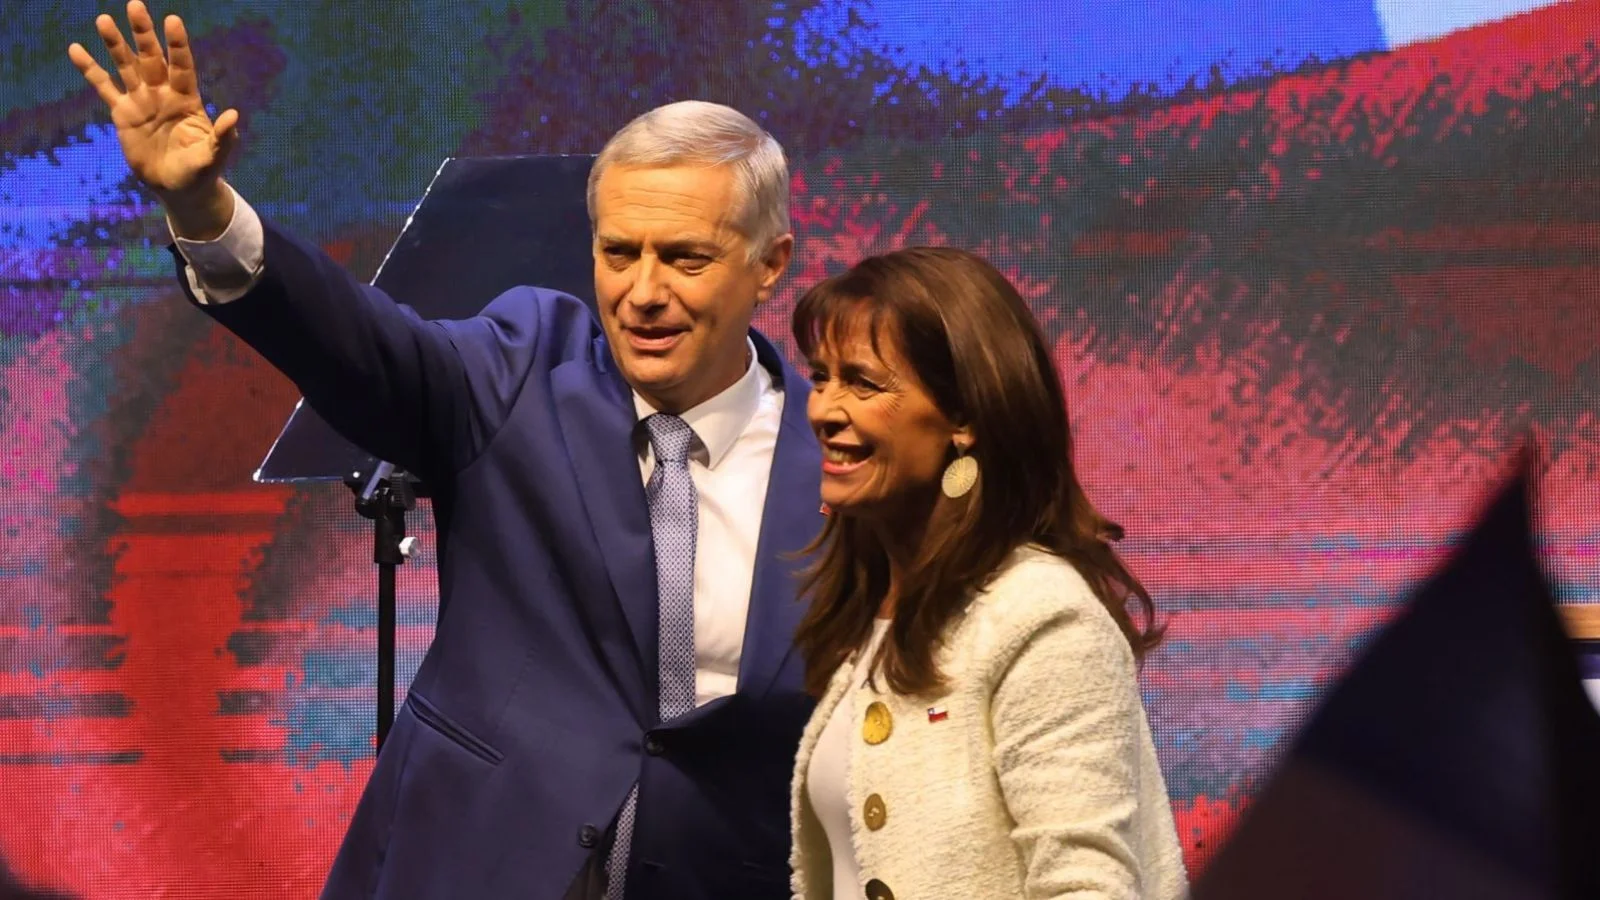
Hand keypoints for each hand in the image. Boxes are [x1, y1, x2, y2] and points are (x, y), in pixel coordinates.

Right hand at [68, 1, 236, 236]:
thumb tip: (234, 115)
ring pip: (126, 66)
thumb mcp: (214, 156)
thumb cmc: (200, 171)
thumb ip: (223, 136)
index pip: (182, 65)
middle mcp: (163, 93)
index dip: (177, 44)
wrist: (177, 188)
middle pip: (151, 57)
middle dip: (143, 33)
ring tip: (103, 20)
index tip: (172, 20)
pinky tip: (76, 49)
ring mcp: (141, 100)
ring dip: (115, 44)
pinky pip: (104, 87)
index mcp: (187, 99)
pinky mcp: (122, 113)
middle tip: (135, 5)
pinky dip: (90, 69)